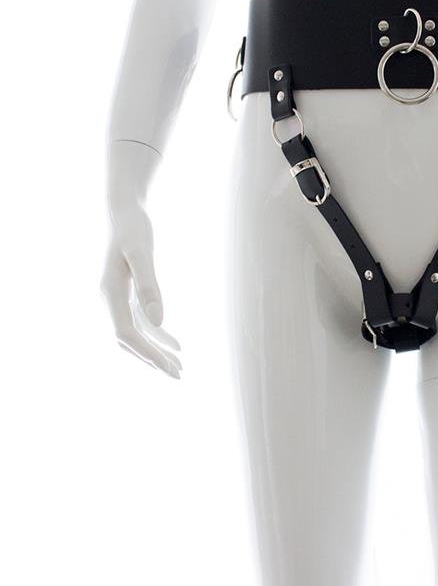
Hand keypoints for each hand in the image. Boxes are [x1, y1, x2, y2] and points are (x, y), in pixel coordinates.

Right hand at [101, 141, 180, 378]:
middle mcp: (109, 299)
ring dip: (156, 350)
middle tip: (179, 375)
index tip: (170, 366)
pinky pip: (140, 322)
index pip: (126, 334)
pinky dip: (157, 334)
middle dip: (153, 359)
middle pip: (129, 340)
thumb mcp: (142, 254)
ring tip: (180, 367)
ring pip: (135, 333)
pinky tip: (176, 343)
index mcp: (109, 293)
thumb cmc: (133, 228)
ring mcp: (117, 298)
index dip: (148, 352)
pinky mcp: (127, 293)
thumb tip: (158, 322)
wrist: (124, 209)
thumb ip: (150, 286)